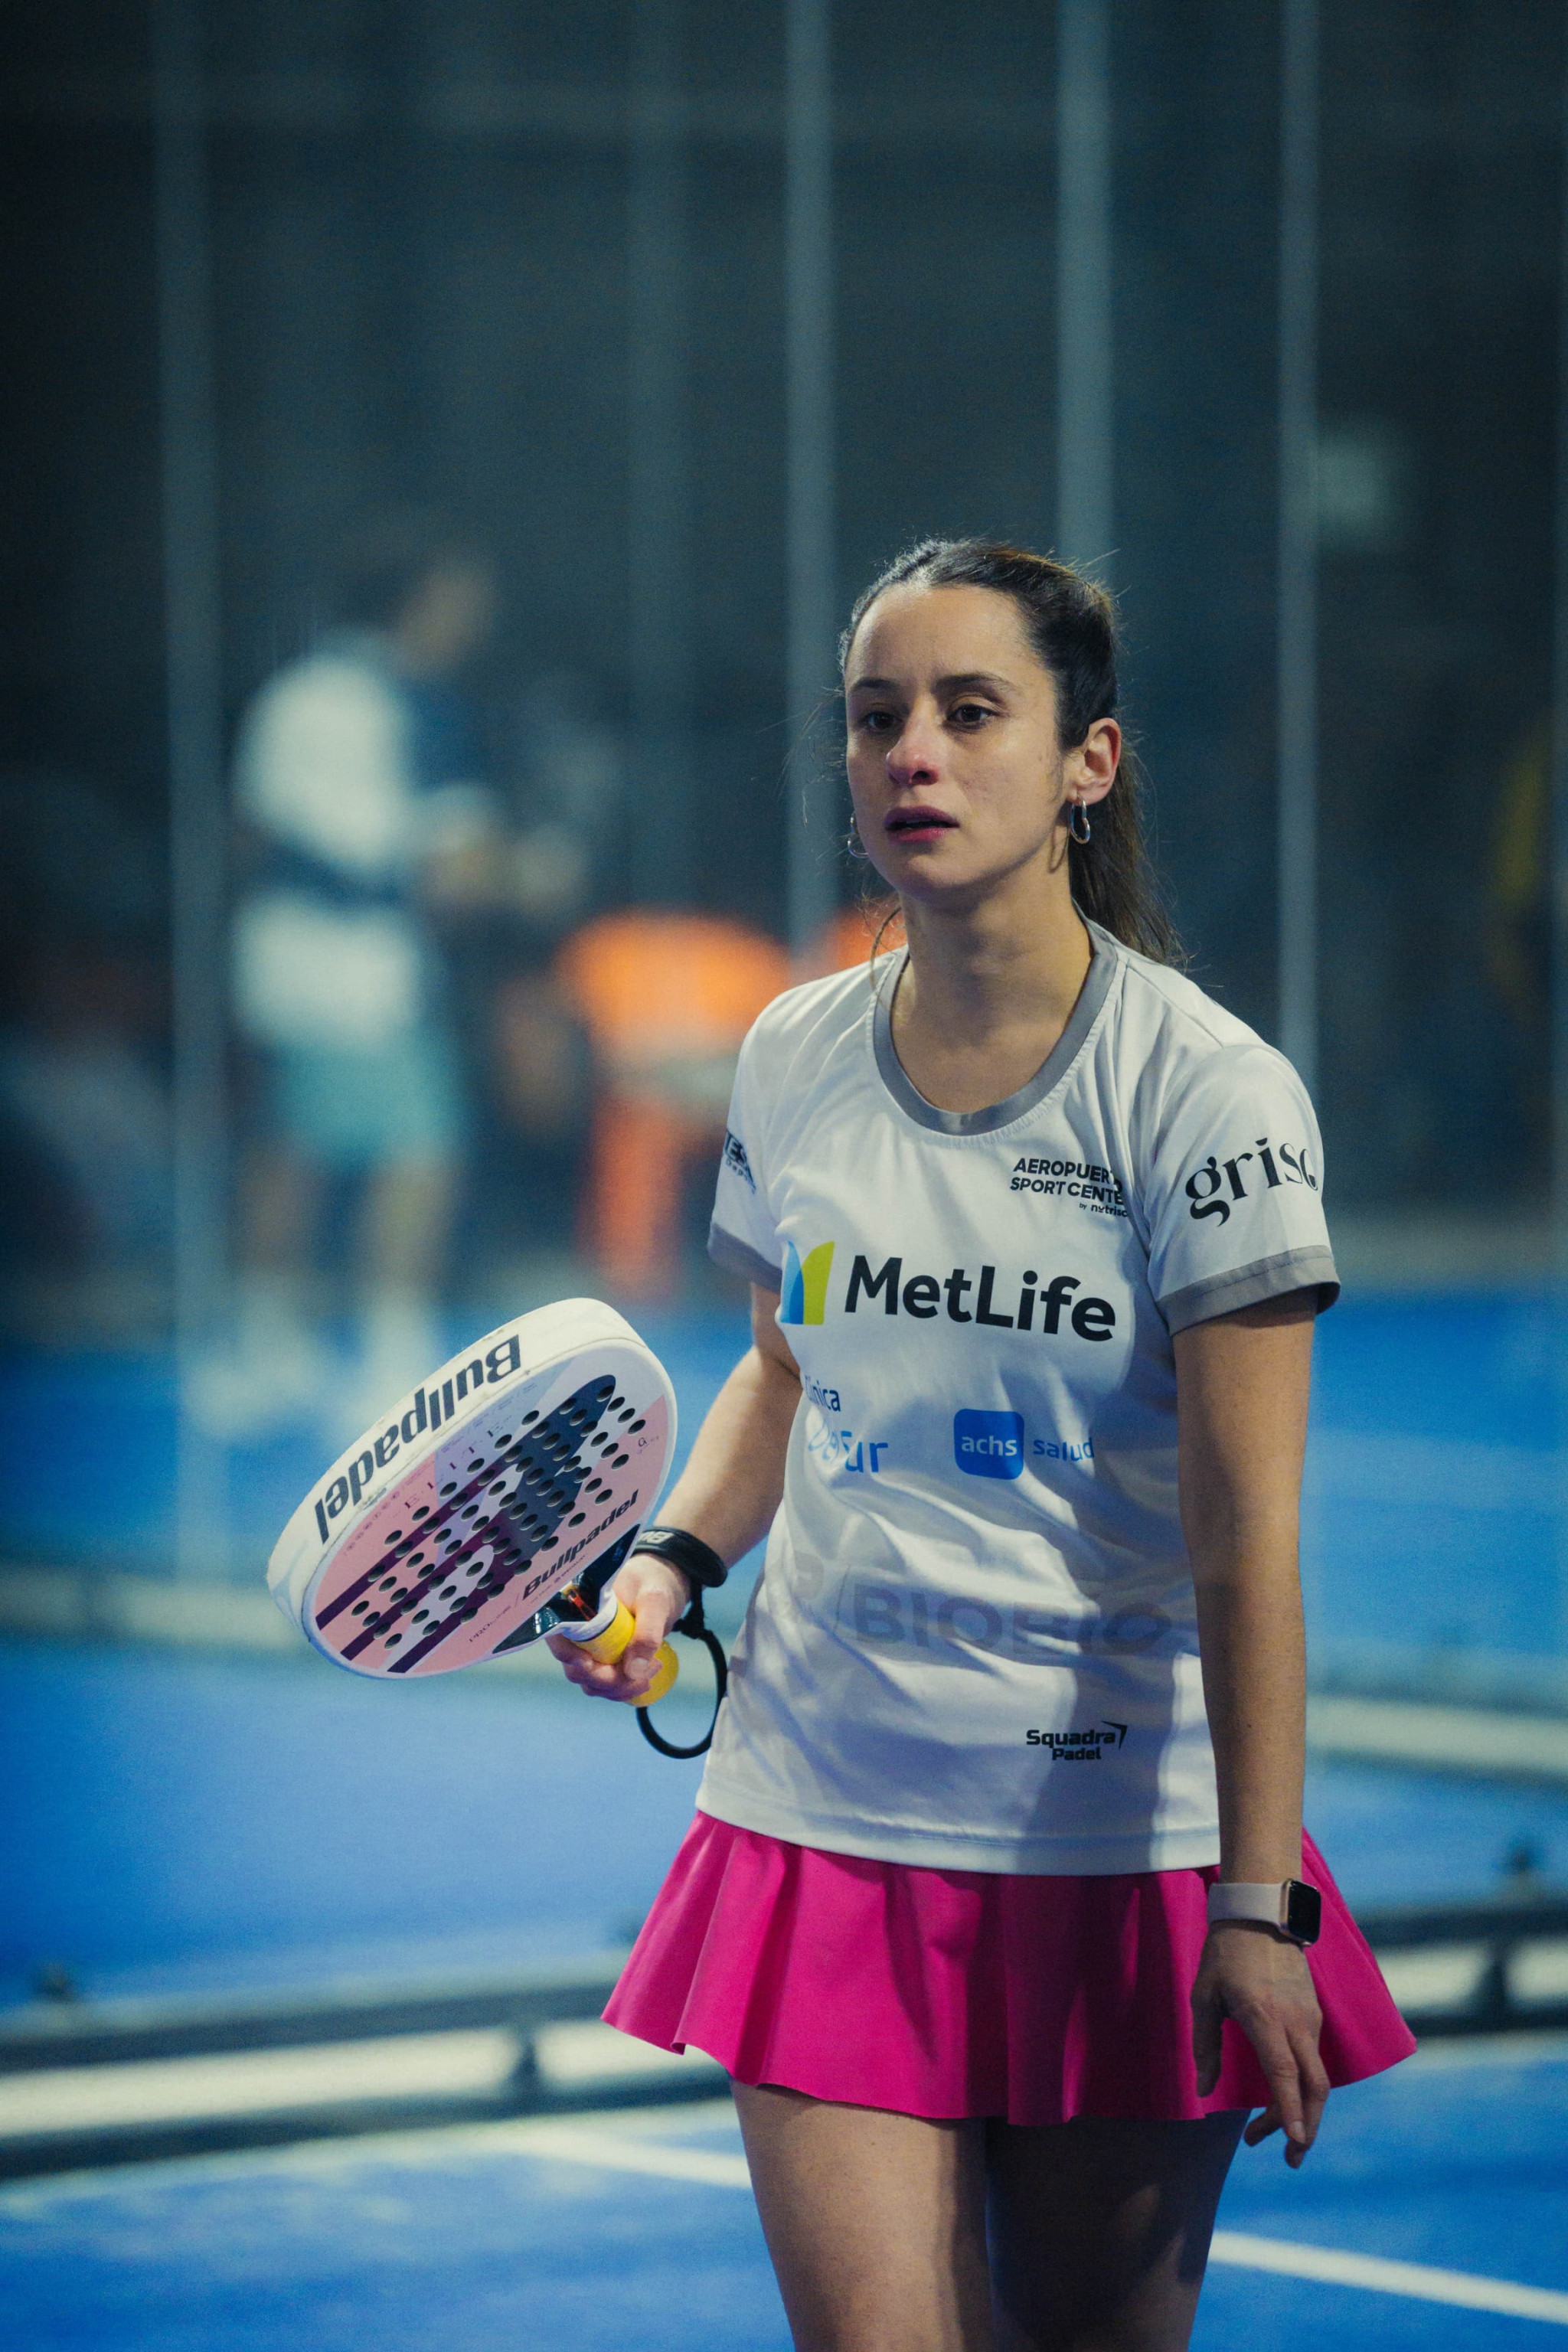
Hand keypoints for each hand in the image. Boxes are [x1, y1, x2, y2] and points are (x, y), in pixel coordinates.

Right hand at [545, 1554, 690, 1702]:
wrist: (662, 1584)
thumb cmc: (653, 1582)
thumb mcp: (654, 1601)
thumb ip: (647, 1631)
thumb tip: (634, 1672)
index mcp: (579, 1608)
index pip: (558, 1637)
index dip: (567, 1655)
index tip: (589, 1663)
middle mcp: (580, 1632)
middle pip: (577, 1670)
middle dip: (607, 1680)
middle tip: (642, 1671)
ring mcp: (592, 1649)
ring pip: (592, 1683)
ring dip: (619, 1688)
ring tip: (652, 1670)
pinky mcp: (606, 1661)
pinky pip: (606, 1685)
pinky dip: (624, 1688)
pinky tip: (646, 1678)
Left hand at [1190, 1922, 1328, 2166]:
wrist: (1261, 1914)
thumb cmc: (1226, 1954)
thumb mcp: (1204, 1997)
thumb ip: (1205, 2046)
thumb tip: (1204, 2092)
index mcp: (1265, 2019)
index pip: (1285, 2074)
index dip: (1290, 2111)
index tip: (1295, 2142)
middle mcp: (1295, 2023)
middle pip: (1314, 2088)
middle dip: (1306, 2127)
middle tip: (1288, 2159)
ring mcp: (1309, 2019)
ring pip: (1316, 2078)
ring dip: (1300, 2110)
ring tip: (1268, 2133)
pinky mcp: (1313, 2015)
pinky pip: (1313, 2061)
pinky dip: (1302, 2088)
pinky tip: (1280, 2098)